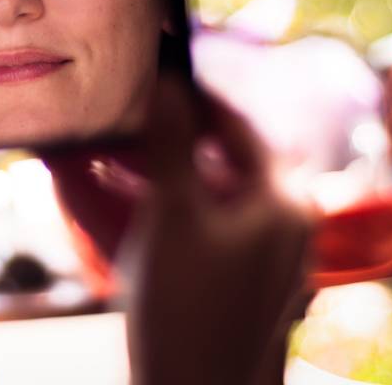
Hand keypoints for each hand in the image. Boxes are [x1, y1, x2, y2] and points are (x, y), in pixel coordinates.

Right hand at [121, 77, 310, 384]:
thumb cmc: (188, 313)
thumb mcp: (174, 217)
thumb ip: (172, 144)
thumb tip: (171, 82)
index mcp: (283, 200)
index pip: (236, 125)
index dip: (192, 97)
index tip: (154, 78)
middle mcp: (284, 225)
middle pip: (218, 162)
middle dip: (164, 145)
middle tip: (121, 131)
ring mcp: (265, 259)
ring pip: (205, 199)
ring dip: (158, 181)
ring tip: (108, 168)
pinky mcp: (241, 284)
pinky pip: (201, 232)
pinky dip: (165, 216)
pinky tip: (125, 212)